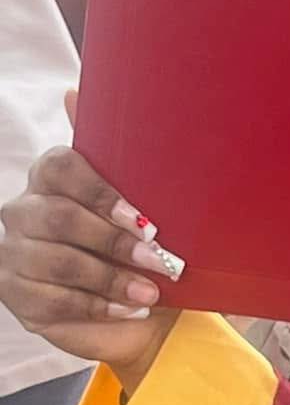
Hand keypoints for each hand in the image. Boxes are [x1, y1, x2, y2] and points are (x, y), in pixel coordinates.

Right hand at [0, 143, 182, 387]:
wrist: (139, 312)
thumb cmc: (138, 252)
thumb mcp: (141, 204)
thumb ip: (117, 156)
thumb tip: (73, 92)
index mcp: (50, 179)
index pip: (59, 168)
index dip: (100, 193)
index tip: (144, 220)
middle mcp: (23, 212)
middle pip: (60, 218)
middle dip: (115, 243)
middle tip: (160, 261)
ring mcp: (13, 254)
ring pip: (58, 262)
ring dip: (111, 279)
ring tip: (150, 292)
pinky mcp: (16, 295)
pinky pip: (53, 300)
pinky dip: (98, 307)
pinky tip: (129, 308)